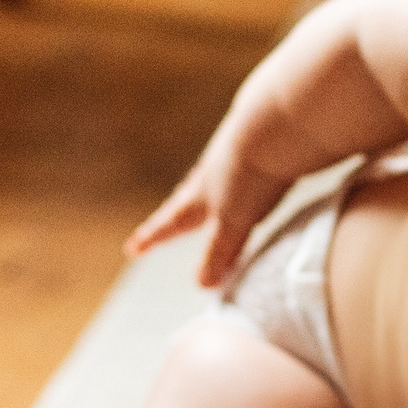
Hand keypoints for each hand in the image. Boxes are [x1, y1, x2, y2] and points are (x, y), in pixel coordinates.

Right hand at [124, 113, 315, 287]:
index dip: (153, 238)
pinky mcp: (263, 146)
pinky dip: (240, 174)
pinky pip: (245, 165)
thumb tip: (203, 285)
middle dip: (176, 212)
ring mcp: (236, 156)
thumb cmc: (249, 174)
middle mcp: (212, 174)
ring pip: (213, 178)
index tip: (132, 249)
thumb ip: (220, 251)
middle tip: (165, 218)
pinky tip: (251, 173)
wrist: (275, 122)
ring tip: (205, 195)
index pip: (171, 222)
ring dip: (207, 190)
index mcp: (201, 195)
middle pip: (189, 197)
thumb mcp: (233, 221)